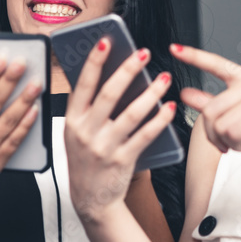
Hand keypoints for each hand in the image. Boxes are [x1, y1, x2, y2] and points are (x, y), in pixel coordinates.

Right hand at [64, 38, 175, 221]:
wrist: (91, 199)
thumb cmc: (86, 160)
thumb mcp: (76, 133)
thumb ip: (88, 108)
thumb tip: (112, 75)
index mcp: (72, 120)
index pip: (83, 85)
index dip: (94, 62)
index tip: (106, 42)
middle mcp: (85, 132)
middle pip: (108, 94)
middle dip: (127, 70)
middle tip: (143, 54)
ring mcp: (104, 147)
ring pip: (130, 114)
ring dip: (150, 93)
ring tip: (163, 79)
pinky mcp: (123, 160)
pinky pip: (145, 136)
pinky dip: (159, 120)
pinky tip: (169, 108)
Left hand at [171, 44, 240, 172]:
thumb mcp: (239, 115)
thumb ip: (212, 104)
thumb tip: (184, 94)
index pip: (216, 64)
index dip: (194, 56)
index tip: (173, 48)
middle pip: (209, 110)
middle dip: (213, 134)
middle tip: (229, 142)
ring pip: (219, 124)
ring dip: (225, 142)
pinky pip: (232, 132)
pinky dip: (236, 145)